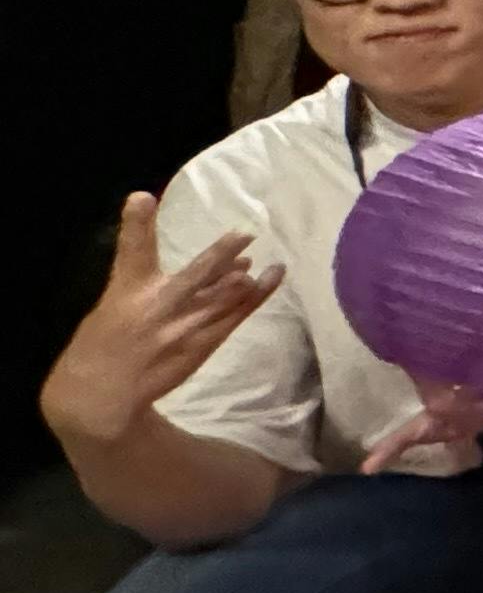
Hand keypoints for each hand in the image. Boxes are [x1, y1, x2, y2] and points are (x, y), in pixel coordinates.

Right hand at [40, 195, 284, 448]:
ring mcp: (182, 327)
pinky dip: (256, 295)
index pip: (132, 251)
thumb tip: (189, 263)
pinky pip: (235, 315)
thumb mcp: (110, 306)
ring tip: (262, 258)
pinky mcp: (202, 344)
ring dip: (243, 276)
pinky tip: (273, 277)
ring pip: (222, 296)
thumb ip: (144, 282)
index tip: (142, 197)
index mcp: (126, 291)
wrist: (100, 395)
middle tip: (244, 234)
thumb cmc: (103, 344)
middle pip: (194, 275)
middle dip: (220, 254)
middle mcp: (157, 306)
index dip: (136, 223)